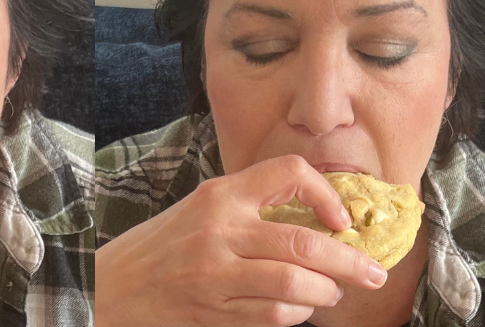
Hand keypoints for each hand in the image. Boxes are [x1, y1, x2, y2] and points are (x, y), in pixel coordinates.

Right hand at [96, 155, 387, 326]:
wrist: (110, 287)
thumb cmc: (164, 246)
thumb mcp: (201, 209)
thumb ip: (252, 208)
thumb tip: (322, 220)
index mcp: (220, 195)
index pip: (288, 173)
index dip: (327, 193)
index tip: (343, 218)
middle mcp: (220, 231)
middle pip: (304, 243)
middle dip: (350, 261)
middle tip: (374, 271)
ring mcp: (216, 275)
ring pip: (294, 285)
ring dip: (327, 292)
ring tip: (334, 293)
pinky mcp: (214, 312)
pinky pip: (273, 316)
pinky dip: (297, 314)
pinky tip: (301, 309)